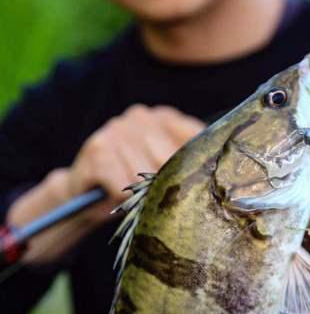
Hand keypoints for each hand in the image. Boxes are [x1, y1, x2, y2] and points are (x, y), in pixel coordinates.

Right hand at [7, 105, 204, 262]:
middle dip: (166, 186)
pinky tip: (112, 193)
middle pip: (171, 160)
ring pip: (146, 175)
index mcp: (165, 116)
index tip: (196, 186)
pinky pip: (122, 184)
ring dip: (140, 195)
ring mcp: (117, 128)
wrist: (82, 194)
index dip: (196, 167)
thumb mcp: (164, 169)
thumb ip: (188, 164)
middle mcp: (141, 115)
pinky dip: (119, 197)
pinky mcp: (98, 148)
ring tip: (131, 194)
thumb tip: (223, 179)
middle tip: (155, 198)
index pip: (195, 138)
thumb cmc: (133, 183)